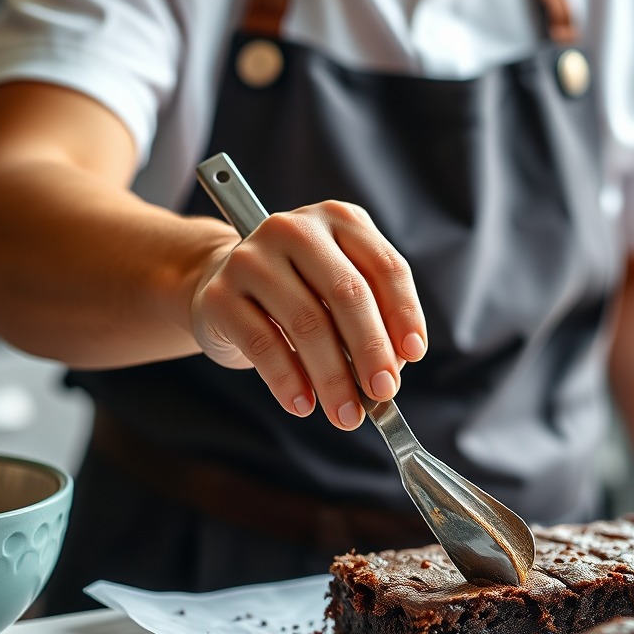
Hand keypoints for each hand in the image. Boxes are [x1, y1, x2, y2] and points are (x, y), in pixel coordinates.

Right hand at [190, 201, 426, 429]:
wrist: (221, 284)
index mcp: (338, 220)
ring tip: (346, 413)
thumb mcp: (338, 290)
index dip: (405, 314)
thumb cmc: (297, 291)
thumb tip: (391, 368)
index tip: (413, 355)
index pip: (385, 267)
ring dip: (333, 378)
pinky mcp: (220, 295)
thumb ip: (370, 319)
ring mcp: (252, 258)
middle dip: (371, 351)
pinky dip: (289, 381)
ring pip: (307, 323)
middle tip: (383, 392)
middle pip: (347, 293)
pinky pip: (264, 344)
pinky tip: (303, 404)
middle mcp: (295, 229)